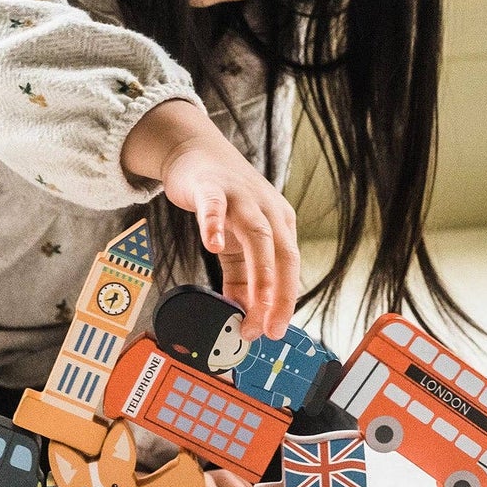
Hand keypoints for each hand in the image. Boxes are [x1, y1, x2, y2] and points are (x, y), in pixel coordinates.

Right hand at [122, 99, 300, 340]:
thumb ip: (240, 278)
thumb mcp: (236, 242)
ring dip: (260, 273)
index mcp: (280, 225)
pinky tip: (212, 245)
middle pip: (282, 255)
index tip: (272, 331)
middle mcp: (268, 210)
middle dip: (279, 295)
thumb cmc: (222, 202)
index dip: (284, 302)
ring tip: (252, 303)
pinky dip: (215, 225)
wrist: (197, 154)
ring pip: (258, 236)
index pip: (290, 269)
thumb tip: (242, 317)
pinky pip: (215, 207)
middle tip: (269, 328)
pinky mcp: (212, 188)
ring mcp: (242, 197)